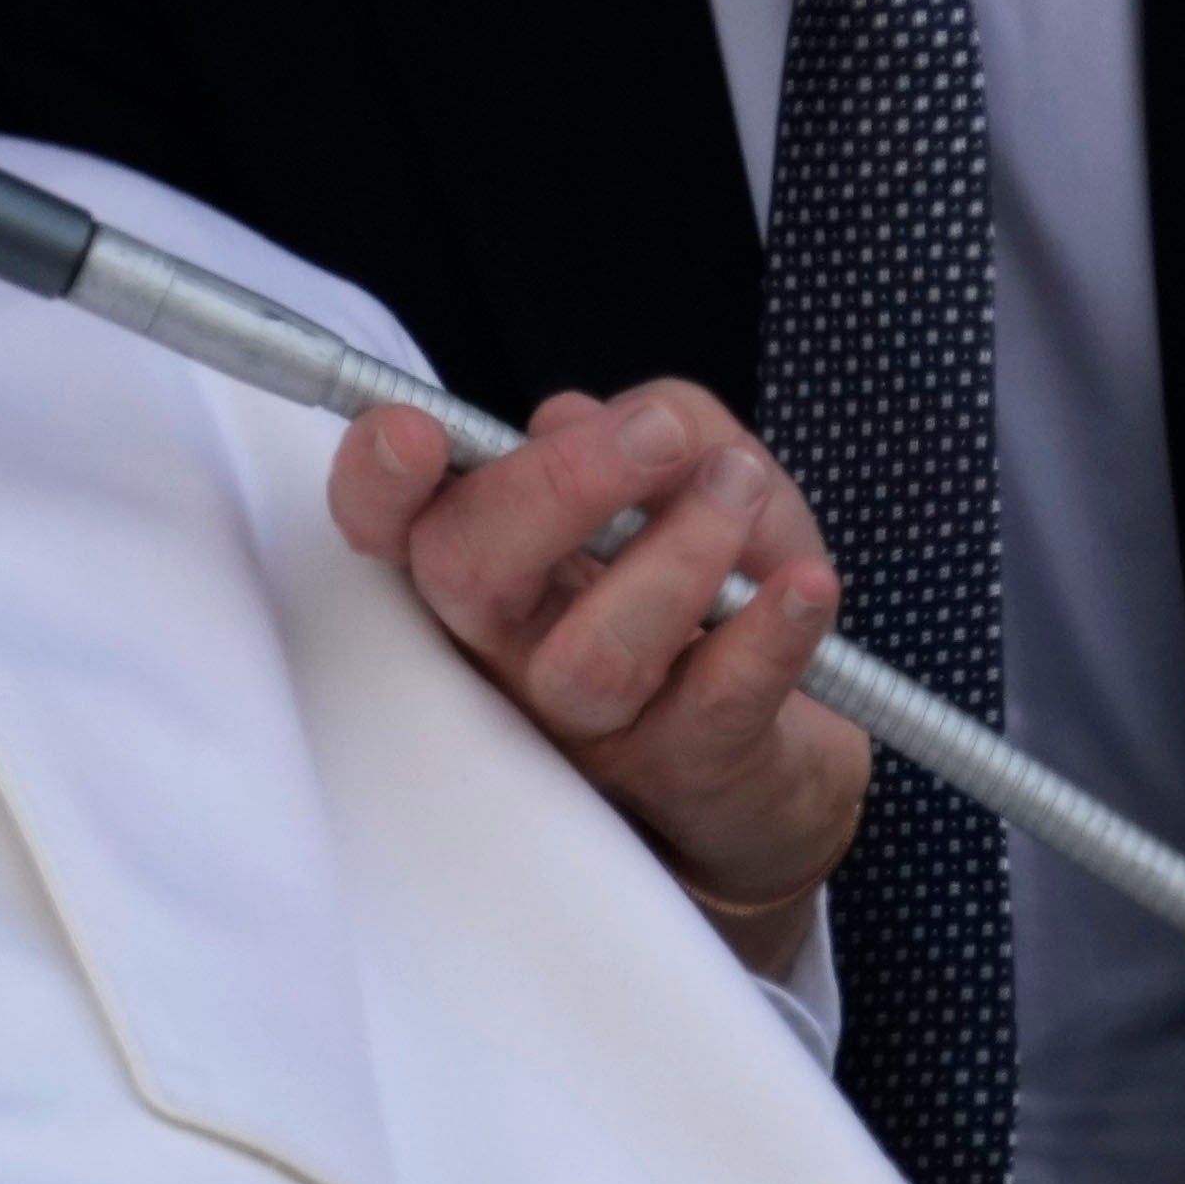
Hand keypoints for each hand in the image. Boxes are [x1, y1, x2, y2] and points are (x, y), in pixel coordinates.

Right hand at [329, 385, 866, 966]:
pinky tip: (808, 585)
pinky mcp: (691, 768)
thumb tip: (583, 416)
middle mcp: (510, 651)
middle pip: (468, 575)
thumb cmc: (717, 593)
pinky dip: (769, 634)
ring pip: (593, 654)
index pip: (391, 527)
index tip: (414, 433)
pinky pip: (719, 701)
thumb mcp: (704, 477)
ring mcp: (593, 724)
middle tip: (657, 434)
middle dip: (558, 486)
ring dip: (680, 552)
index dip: (376, 482)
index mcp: (489, 567)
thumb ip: (665, 423)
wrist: (777, 765)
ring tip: (743, 486)